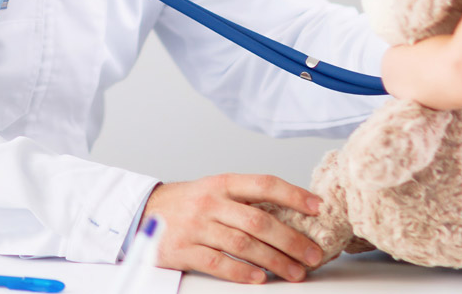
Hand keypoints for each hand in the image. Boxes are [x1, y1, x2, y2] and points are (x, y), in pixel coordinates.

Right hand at [141, 175, 324, 283]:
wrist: (143, 212)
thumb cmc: (187, 204)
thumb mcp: (214, 191)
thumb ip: (245, 200)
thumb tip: (292, 215)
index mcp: (221, 184)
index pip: (263, 184)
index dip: (293, 195)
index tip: (318, 207)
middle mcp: (210, 203)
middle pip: (258, 221)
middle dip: (291, 240)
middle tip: (312, 254)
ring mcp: (196, 227)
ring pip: (242, 244)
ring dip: (274, 260)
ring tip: (294, 271)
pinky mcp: (183, 250)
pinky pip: (217, 263)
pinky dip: (241, 272)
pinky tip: (259, 277)